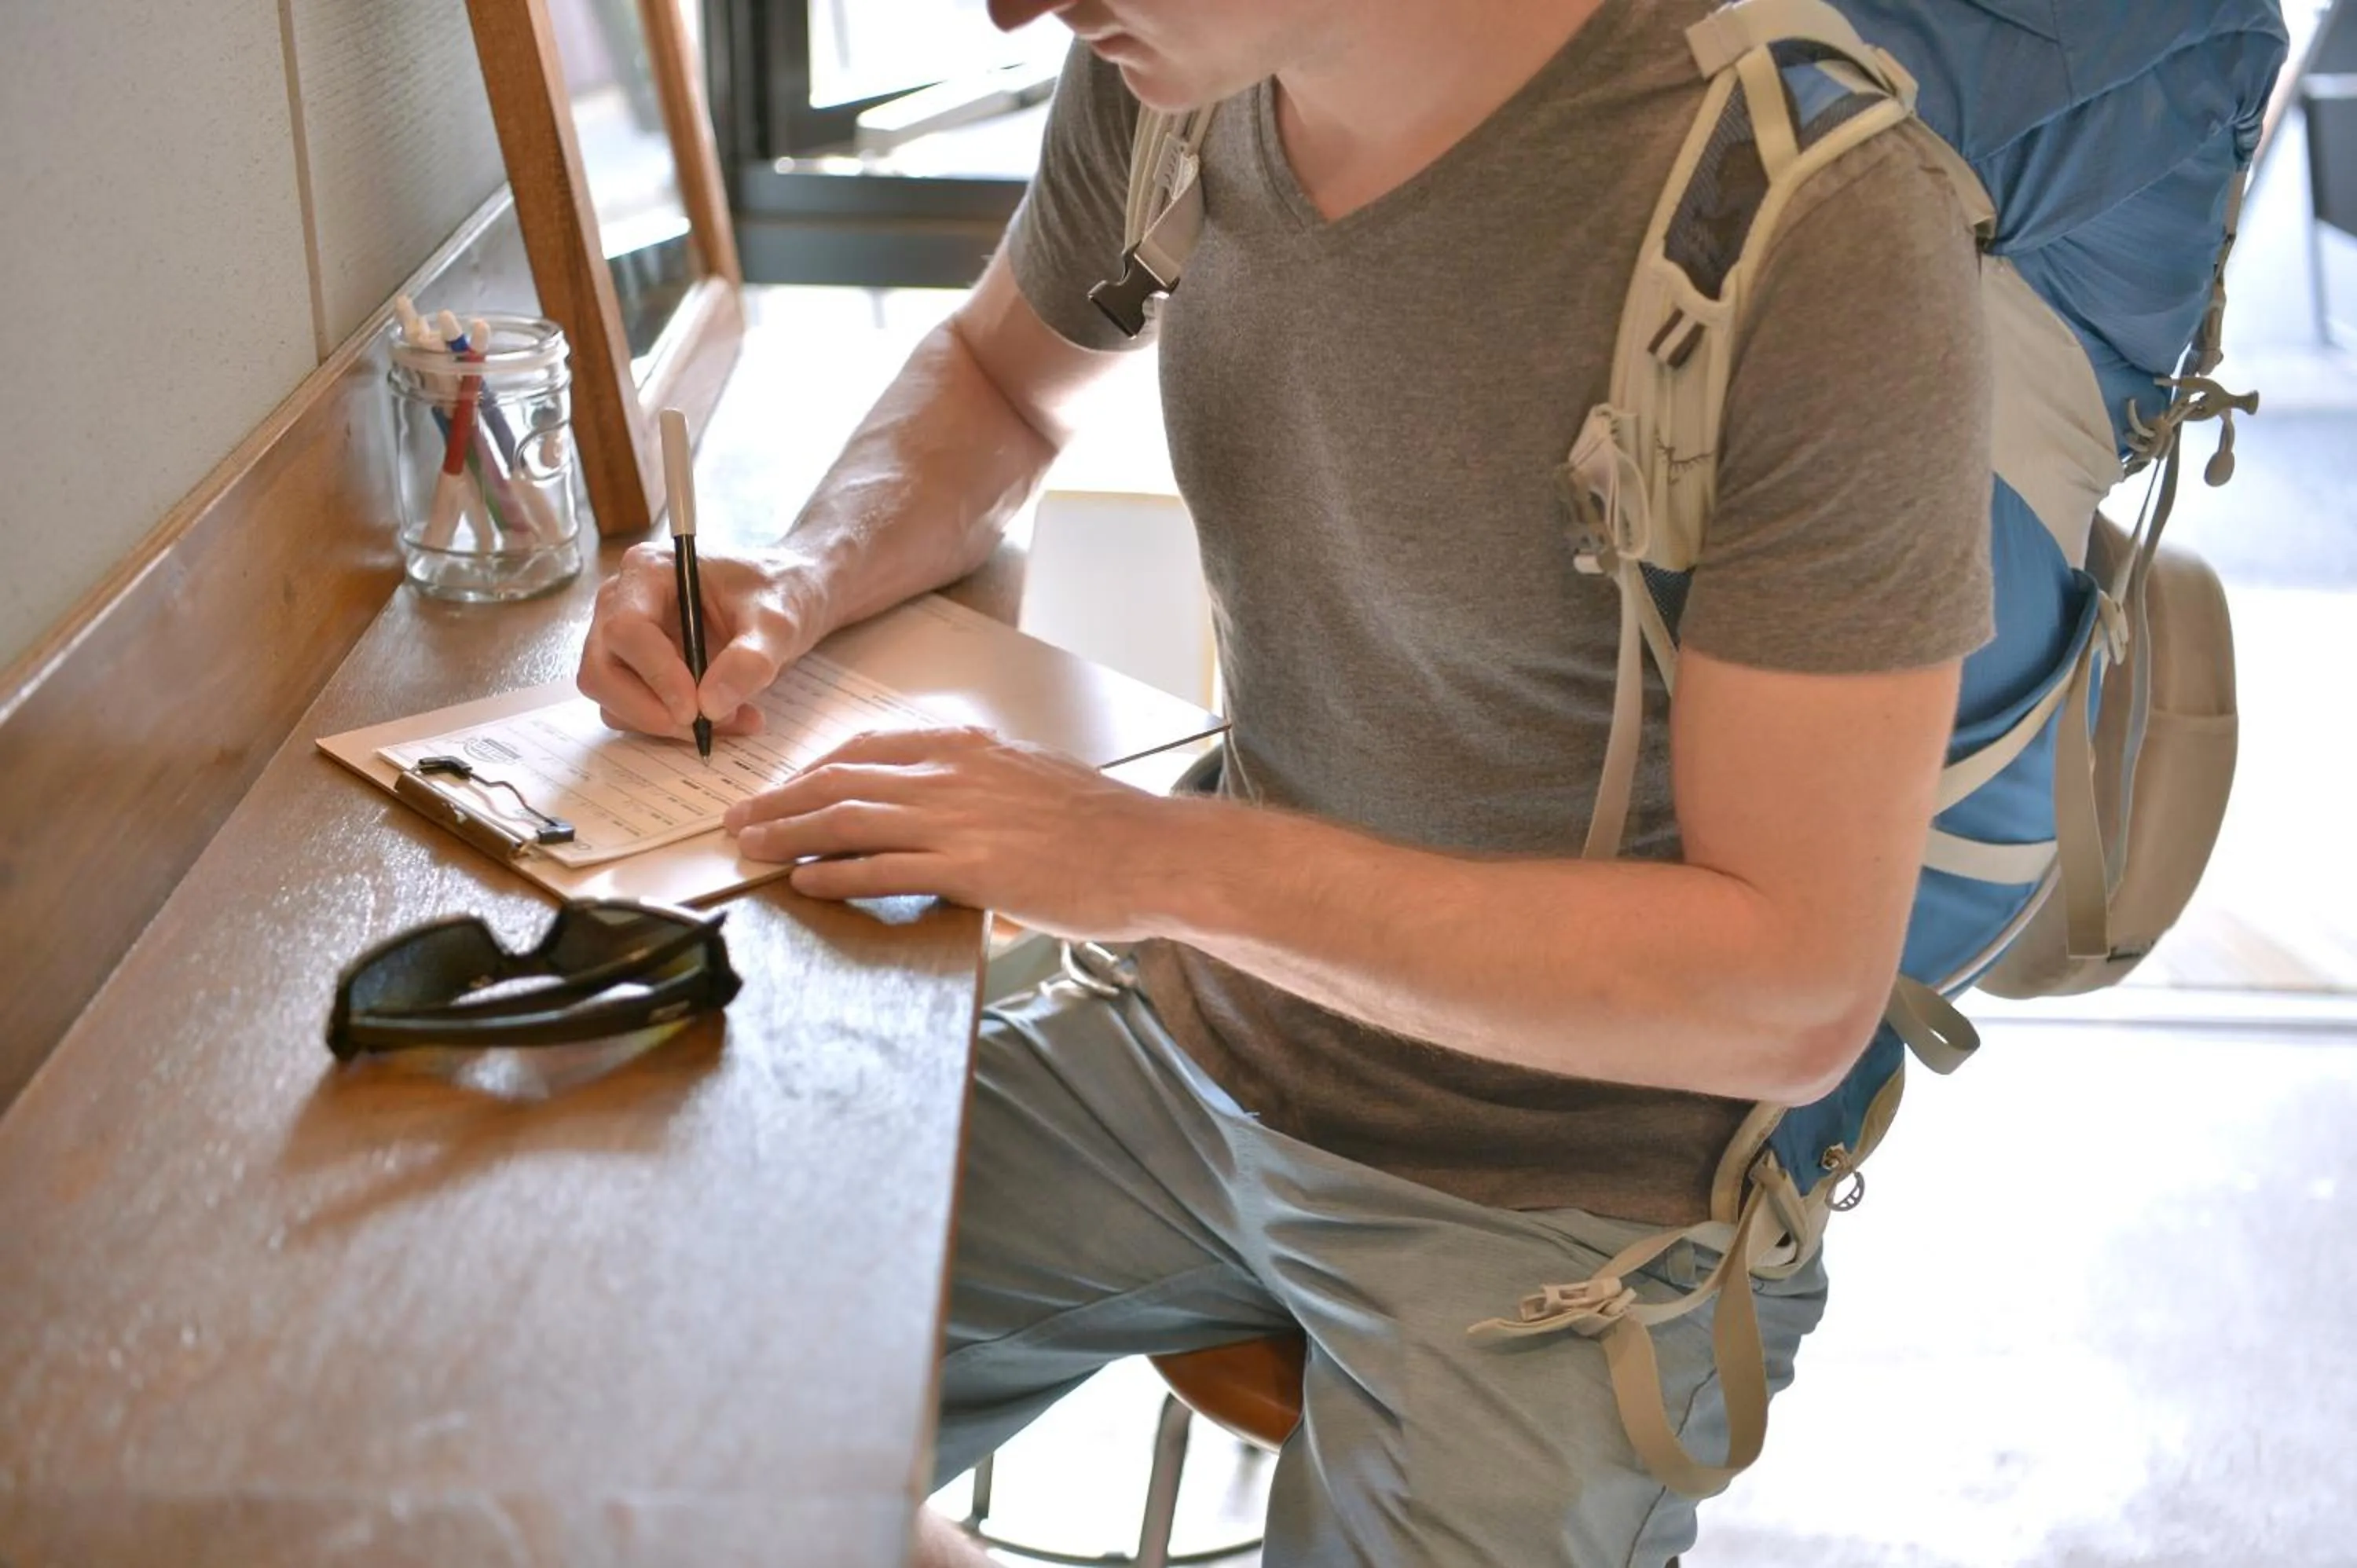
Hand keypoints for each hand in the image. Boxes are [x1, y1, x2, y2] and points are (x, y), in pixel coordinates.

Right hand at [577, 544, 831, 738]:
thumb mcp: (777, 621)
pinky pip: (634, 712)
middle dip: (649, 710)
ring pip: (612, 699)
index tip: (695, 709)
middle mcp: (622, 603)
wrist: (787, 597)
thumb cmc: (777, 593)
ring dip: (666, 724)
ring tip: (734, 719)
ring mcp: (623, 640)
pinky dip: (673, 728)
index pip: (625, 629)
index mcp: (647, 572)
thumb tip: (711, 706)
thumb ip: (750, 659)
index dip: (655, 674)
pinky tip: (725, 719)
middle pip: (601, 671)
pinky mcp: (636, 672)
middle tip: (704, 727)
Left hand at [722, 727, 1202, 941]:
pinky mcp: (968, 868)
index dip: (813, 770)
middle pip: (841, 779)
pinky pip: (882, 868)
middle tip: (740, 820)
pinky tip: (806, 882)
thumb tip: (952, 837)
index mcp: (968, 748)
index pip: (867, 749)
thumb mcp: (1034, 787)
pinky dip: (835, 874)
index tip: (782, 787)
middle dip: (781, 800)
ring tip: (752, 850)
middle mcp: (953, 772)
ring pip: (847, 818)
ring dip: (789, 834)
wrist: (1153, 853)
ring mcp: (958, 818)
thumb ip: (983, 800)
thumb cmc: (1106, 829)